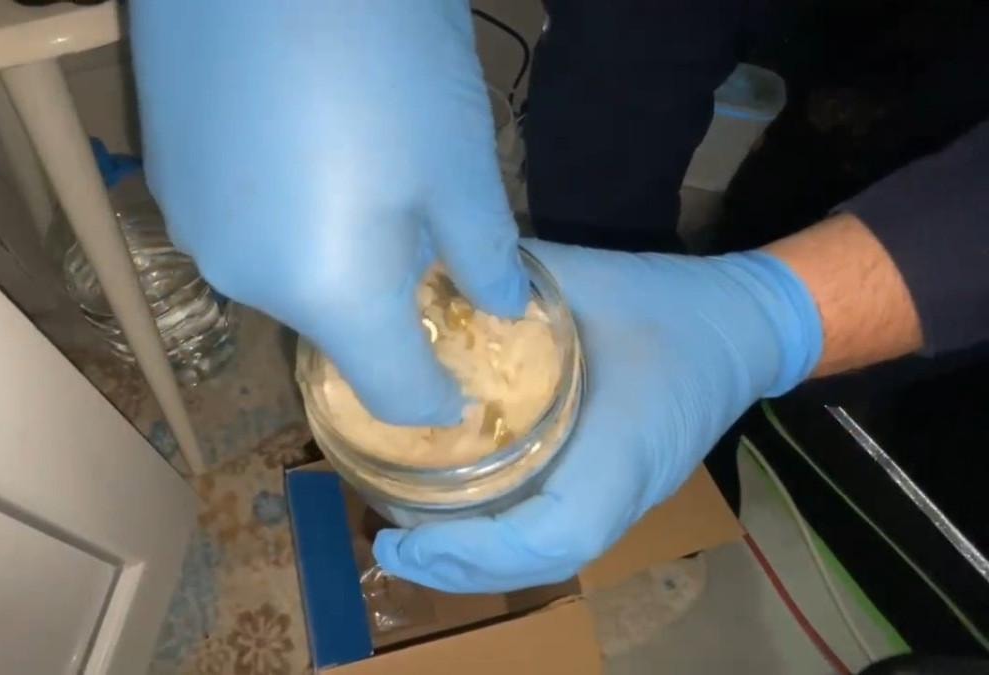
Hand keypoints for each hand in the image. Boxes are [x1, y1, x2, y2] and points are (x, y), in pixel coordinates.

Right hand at [130, 0, 526, 424]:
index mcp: (330, 291)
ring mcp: (194, 226)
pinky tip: (298, 124)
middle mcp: (247, 281)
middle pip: (335, 322)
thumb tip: (500, 310)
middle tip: (421, 207)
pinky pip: (242, 221)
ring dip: (329, 242)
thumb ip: (484, 256)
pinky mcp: (164, 173)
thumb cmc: (388, 50)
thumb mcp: (460, 159)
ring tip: (355, 147)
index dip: (435, 400)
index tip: (465, 384)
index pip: (391, 393)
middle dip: (385, 291)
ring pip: (285, 269)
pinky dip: (280, 203)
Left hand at [374, 239, 822, 591]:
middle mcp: (623, 491)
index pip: (550, 534)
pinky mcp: (622, 492)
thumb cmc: (664, 303)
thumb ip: (505, 280)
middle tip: (388, 542)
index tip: (404, 536)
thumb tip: (427, 267)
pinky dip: (504, 543)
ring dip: (478, 561)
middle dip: (458, 566)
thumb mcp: (581, 278)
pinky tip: (460, 520)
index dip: (474, 549)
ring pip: (547, 559)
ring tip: (412, 541)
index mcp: (618, 448)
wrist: (741, 325)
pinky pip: (557, 536)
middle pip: (538, 563)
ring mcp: (627, 499)